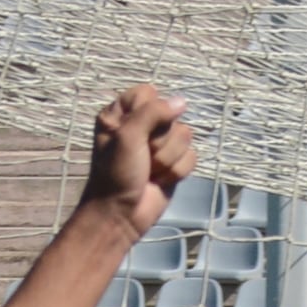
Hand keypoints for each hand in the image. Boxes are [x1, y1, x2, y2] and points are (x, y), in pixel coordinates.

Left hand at [78, 82, 196, 238]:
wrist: (122, 213)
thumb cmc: (116, 173)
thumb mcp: (128, 136)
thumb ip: (154, 113)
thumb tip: (182, 102)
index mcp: (121, 113)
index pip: (149, 93)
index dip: (150, 110)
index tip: (138, 130)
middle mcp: (142, 126)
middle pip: (171, 117)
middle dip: (160, 141)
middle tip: (142, 157)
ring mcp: (160, 145)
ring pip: (184, 137)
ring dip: (167, 159)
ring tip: (149, 171)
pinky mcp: (174, 164)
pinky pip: (191, 157)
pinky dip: (176, 172)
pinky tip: (159, 181)